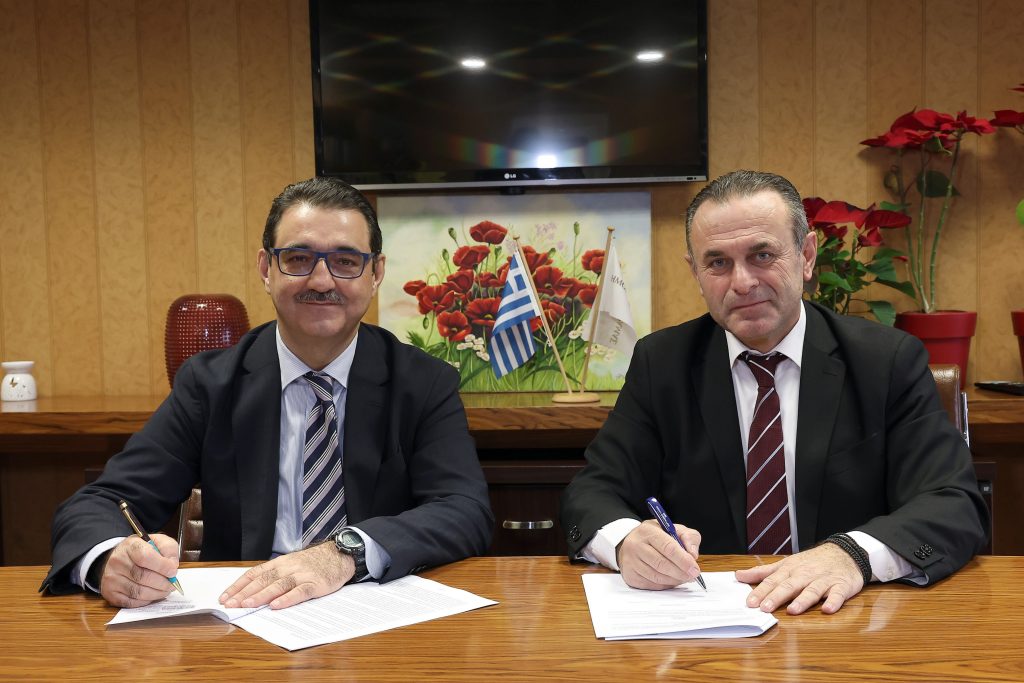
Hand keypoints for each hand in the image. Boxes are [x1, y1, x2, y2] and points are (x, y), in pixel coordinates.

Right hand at [98, 533, 179, 607]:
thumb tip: (172, 566)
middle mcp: (117, 561)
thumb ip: (168, 549)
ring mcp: (112, 578)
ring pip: (138, 592)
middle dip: (162, 583)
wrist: (120, 557)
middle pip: (142, 577)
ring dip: (156, 593)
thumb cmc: (142, 550)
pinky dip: (146, 601)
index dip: (162, 566)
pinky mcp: (110, 593)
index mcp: (130, 546)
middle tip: (172, 584)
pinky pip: (131, 602)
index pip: (145, 557)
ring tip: (165, 590)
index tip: (173, 571)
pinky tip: (152, 595)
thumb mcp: (158, 541)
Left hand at [219, 542, 353, 609]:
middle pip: (263, 580)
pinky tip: (276, 605)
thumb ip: (275, 576)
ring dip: (261, 595)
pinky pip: (300, 591)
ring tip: (247, 604)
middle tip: (230, 604)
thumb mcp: (291, 564)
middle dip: (244, 593)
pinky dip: (287, 599)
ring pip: (278, 585)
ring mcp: (302, 575)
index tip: (224, 597)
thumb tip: (252, 592)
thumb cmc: (313, 563)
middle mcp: (288, 567)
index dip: (238, 585)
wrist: (339, 555)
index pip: (254, 573)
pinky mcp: (316, 584)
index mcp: (280, 563)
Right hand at [617, 519, 702, 589]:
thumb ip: (688, 537)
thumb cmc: (655, 536)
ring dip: (674, 580)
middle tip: (693, 576)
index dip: (683, 560)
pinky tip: (672, 580)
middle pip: (661, 564)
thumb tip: (693, 554)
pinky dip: (665, 585)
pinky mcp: (630, 575)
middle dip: (681, 572)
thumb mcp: (673, 529)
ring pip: (657, 577)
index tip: (695, 568)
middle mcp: (636, 545)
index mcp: (648, 531)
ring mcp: (631, 562)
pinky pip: (651, 585)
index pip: (668, 547)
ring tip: (684, 578)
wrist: (631, 543)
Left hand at [735, 542, 864, 614]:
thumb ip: (762, 572)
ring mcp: (823, 580)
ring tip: (793, 610)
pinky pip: (837, 594)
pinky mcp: (841, 586)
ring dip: (802, 600)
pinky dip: (833, 601)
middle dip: (776, 596)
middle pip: (789, 585)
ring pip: (812, 590)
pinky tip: (828, 609)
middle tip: (765, 608)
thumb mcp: (785, 564)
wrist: (843, 553)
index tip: (749, 602)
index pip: (772, 581)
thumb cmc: (810, 562)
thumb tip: (738, 576)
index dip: (761, 591)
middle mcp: (805, 574)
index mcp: (790, 570)